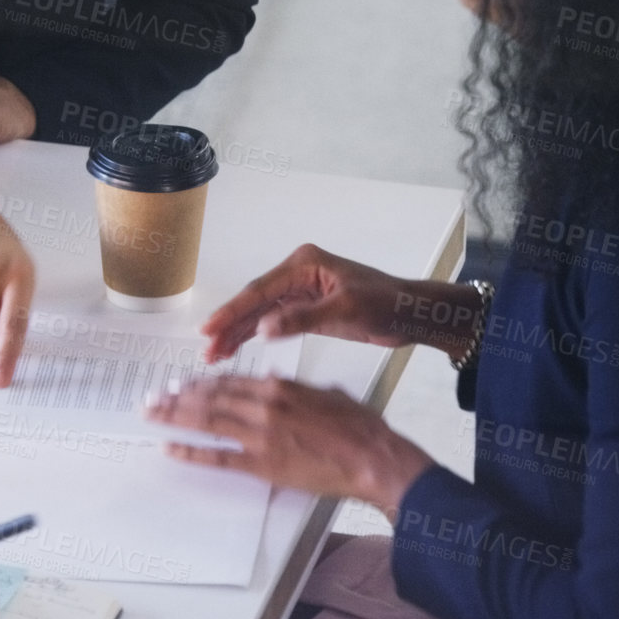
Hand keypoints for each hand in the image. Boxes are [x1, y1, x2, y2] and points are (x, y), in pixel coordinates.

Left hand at [144, 374, 432, 516]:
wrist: (373, 458)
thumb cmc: (357, 426)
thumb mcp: (324, 393)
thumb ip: (293, 387)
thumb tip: (272, 379)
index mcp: (278, 387)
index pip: (229, 382)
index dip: (201, 383)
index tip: (181, 383)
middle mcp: (263, 406)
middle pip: (210, 398)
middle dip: (177, 397)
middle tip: (153, 397)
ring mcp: (260, 435)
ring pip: (207, 421)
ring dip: (175, 416)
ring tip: (152, 414)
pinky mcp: (263, 464)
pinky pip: (218, 456)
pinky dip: (191, 451)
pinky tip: (170, 447)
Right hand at [200, 243, 462, 361]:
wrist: (411, 314)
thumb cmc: (386, 304)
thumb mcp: (346, 310)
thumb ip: (303, 318)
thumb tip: (263, 327)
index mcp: (304, 265)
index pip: (260, 290)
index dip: (233, 310)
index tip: (210, 327)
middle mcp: (298, 274)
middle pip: (254, 301)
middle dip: (230, 324)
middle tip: (207, 347)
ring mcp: (301, 291)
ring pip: (260, 313)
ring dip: (238, 332)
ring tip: (215, 354)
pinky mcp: (307, 309)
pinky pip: (274, 321)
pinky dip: (257, 335)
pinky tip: (239, 347)